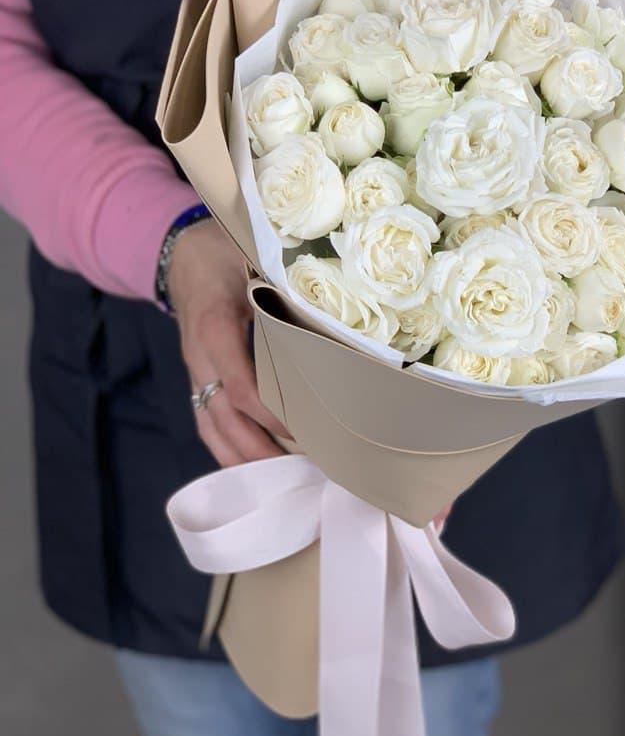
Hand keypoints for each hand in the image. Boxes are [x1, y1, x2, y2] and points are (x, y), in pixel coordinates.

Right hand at [167, 220, 288, 466]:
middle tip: (302, 472)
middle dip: (259, 450)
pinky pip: (207, 421)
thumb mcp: (251, 257)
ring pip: (210, 427)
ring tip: (281, 483)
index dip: (270, 414)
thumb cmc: (224, 253)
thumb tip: (330, 306)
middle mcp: (199, 357)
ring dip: (243, 457)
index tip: (305, 429)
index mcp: (213, 327)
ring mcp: (195, 372)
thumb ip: (282, 282)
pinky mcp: (198, 379)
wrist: (184, 255)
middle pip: (223, 418)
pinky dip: (229, 448)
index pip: (239, 386)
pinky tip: (257, 466)